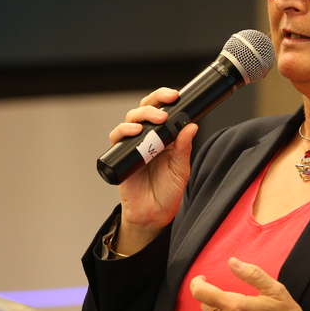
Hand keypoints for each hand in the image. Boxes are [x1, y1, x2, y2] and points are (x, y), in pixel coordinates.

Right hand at [108, 88, 198, 252]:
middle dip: (154, 103)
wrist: (153, 215)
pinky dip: (123, 131)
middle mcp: (148, 138)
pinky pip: (117, 138)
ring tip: (155, 121)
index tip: (175, 95)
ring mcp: (133, 145)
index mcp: (165, 137)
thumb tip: (192, 126)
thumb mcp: (181, 169)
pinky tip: (134, 131)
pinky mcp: (121, 156)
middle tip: (166, 110)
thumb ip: (184, 148)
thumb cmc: (168, 192)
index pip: (163, 110)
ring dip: (141, 115)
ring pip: (131, 119)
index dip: (165, 99)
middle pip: (145, 109)